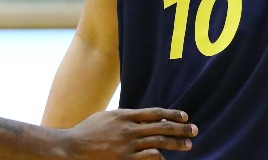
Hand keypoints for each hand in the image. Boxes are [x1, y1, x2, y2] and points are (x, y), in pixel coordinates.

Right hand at [65, 107, 197, 158]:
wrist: (73, 147)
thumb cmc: (89, 130)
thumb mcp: (108, 116)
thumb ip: (126, 116)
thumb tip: (143, 116)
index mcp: (126, 115)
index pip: (155, 112)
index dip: (172, 114)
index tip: (184, 116)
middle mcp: (129, 129)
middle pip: (161, 127)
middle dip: (180, 129)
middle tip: (194, 130)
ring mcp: (128, 145)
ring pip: (158, 143)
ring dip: (175, 144)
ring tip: (187, 145)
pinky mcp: (125, 159)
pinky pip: (148, 158)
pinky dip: (159, 158)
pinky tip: (166, 159)